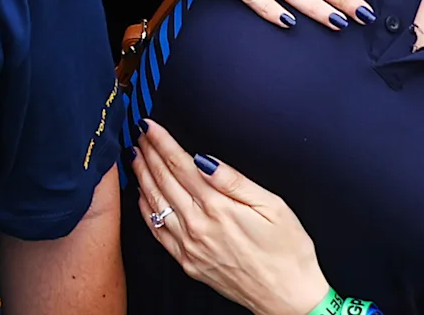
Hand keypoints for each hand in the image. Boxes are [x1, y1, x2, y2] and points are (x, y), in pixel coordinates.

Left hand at [133, 125, 327, 314]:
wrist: (289, 298)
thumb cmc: (289, 252)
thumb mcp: (273, 207)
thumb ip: (234, 181)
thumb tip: (205, 159)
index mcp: (218, 207)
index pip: (180, 165)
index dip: (162, 142)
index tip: (149, 126)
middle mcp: (197, 225)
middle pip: (163, 179)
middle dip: (148, 153)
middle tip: (139, 134)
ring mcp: (189, 245)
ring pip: (155, 202)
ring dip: (142, 176)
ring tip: (134, 156)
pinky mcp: (186, 262)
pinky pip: (157, 230)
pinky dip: (145, 208)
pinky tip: (142, 194)